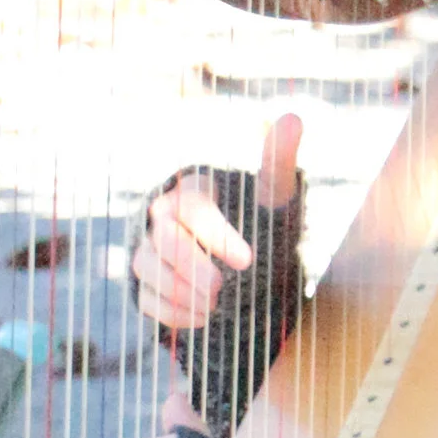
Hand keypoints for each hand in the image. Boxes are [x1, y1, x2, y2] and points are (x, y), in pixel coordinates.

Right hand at [134, 114, 303, 336]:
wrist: (257, 274)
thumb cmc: (264, 225)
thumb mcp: (277, 197)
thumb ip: (279, 161)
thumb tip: (291, 117)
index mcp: (193, 191)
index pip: (193, 208)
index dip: (216, 234)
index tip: (246, 261)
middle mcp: (164, 218)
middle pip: (163, 238)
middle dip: (191, 266)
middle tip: (221, 290)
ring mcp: (150, 250)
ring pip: (147, 267)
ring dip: (178, 291)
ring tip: (214, 308)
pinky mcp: (146, 285)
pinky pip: (146, 298)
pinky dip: (171, 312)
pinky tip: (201, 320)